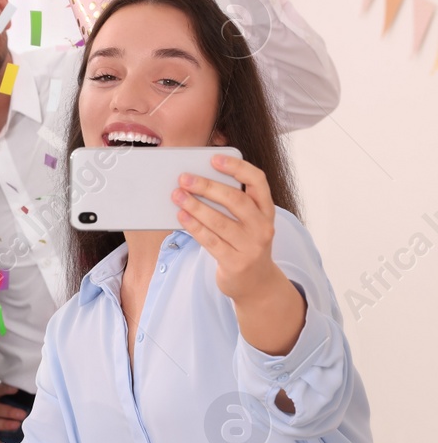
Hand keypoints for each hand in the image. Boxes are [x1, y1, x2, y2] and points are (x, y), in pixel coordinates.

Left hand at [173, 155, 280, 300]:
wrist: (256, 283)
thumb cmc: (244, 244)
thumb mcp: (247, 222)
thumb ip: (230, 204)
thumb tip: (195, 182)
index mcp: (266, 210)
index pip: (258, 181)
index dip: (237, 167)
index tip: (214, 158)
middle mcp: (263, 226)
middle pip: (235, 200)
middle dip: (207, 186)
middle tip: (183, 178)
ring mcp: (251, 246)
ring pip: (220, 221)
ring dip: (195, 206)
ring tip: (176, 195)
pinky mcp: (236, 262)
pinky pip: (210, 241)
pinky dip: (193, 227)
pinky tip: (181, 216)